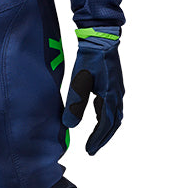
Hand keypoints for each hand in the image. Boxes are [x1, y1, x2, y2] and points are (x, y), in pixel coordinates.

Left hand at [62, 27, 123, 154]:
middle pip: (114, 123)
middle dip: (103, 138)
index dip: (98, 139)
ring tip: (95, 138)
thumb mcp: (79, 81)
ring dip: (106, 128)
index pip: (106, 124)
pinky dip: (105, 115)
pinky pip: (112, 104)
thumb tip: (70, 126)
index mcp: (111, 95)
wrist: (100, 36)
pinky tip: (97, 116)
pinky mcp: (113, 83)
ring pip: (115, 115)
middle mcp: (118, 94)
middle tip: (92, 150)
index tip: (89, 150)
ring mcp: (117, 88)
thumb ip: (75, 104)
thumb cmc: (89, 58)